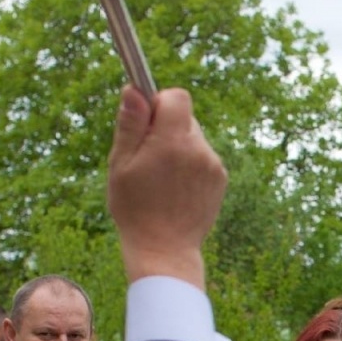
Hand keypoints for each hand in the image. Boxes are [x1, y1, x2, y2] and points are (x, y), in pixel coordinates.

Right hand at [106, 85, 227, 289]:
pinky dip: (190, 165)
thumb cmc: (135, 209)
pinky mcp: (220, 179)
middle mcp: (200, 149)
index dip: (159, 103)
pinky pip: (202, 158)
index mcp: (173, 141)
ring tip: (161, 179)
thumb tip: (134, 89)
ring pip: (193, 139)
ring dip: (177, 148)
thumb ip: (130, 124)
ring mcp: (214, 165)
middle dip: (165, 128)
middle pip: (185, 117)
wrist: (165, 250)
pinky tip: (175, 190)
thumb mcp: (121, 164)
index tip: (145, 123)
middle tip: (147, 159)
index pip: (177, 96)